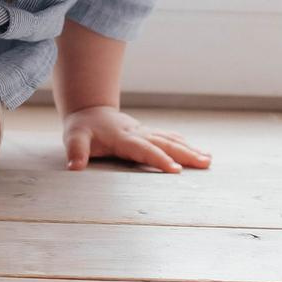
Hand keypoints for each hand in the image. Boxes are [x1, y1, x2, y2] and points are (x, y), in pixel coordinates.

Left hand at [62, 105, 211, 173]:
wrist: (90, 111)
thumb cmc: (82, 128)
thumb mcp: (73, 137)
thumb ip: (75, 151)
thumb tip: (74, 166)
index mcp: (122, 137)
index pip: (143, 149)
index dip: (158, 159)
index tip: (175, 170)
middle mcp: (138, 133)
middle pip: (164, 143)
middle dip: (184, 154)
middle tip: (204, 163)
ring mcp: (145, 132)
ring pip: (170, 140)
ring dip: (189, 149)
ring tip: (208, 159)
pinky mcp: (148, 134)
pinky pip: (169, 138)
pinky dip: (185, 145)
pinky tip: (199, 152)